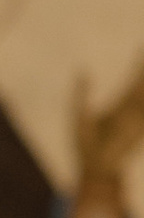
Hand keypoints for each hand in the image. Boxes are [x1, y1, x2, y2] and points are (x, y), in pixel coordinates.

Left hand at [72, 52, 143, 198]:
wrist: (92, 169)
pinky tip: (143, 97)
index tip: (142, 48)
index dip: (139, 66)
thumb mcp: (80, 114)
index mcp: (120, 106)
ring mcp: (137, 119)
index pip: (133, 81)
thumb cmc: (84, 145)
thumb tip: (83, 69)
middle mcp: (132, 110)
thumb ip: (81, 93)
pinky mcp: (139, 129)